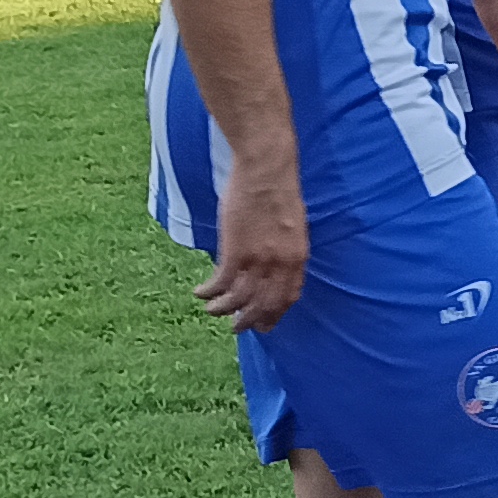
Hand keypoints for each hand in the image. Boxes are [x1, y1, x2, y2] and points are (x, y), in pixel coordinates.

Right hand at [197, 147, 308, 331]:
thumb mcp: (292, 224)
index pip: (288, 297)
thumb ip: (285, 248)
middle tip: (237, 328)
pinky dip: (209, 293)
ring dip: (223, 310)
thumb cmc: (278, 189)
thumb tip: (274, 263)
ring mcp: (258, 260)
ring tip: (212, 311)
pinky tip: (200, 293)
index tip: (265, 323)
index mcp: (298, 257)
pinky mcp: (235, 252)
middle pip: (264, 306)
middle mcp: (280, 264)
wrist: (266, 169)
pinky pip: (220, 284)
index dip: (275, 313)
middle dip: (250, 322)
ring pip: (239, 300)